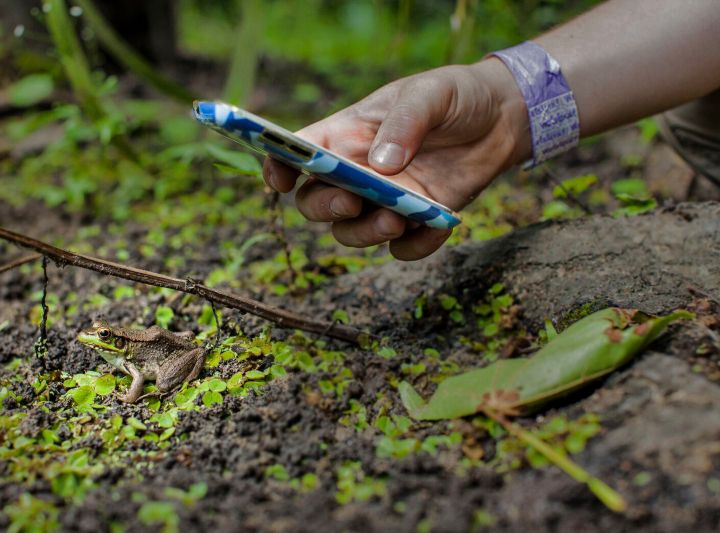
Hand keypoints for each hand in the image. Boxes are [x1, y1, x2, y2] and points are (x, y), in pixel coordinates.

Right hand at [263, 58, 530, 259]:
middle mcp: (356, 172)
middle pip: (315, 202)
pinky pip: (401, 248)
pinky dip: (415, 246)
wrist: (502, 118)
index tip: (279, 181)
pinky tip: (439, 226)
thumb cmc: (455, 96)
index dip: (279, 167)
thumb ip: (405, 122)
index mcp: (346, 135)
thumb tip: (381, 165)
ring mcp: (383, 201)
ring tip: (398, 218)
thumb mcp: (431, 94)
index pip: (298, 153)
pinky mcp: (415, 221)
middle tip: (351, 202)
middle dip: (323, 207)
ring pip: (351, 232)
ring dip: (365, 233)